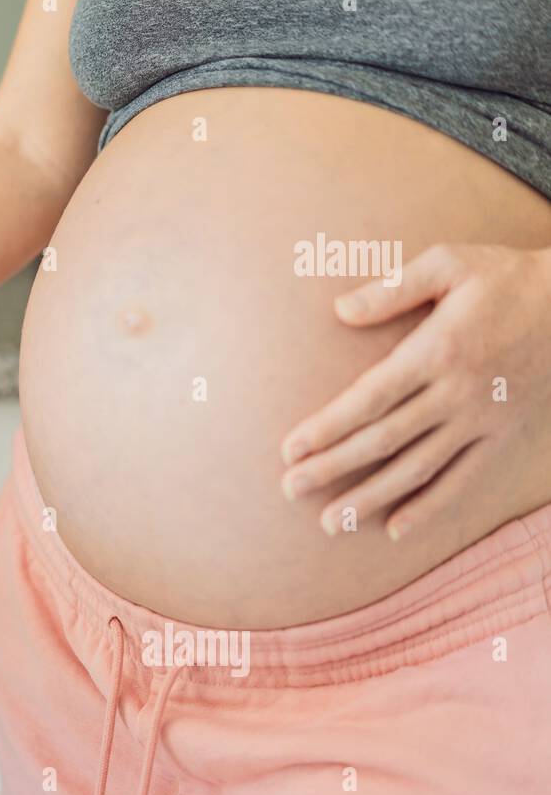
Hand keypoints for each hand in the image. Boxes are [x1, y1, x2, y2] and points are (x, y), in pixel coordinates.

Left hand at [279, 243, 550, 539]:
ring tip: (331, 523)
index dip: (328, 427)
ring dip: (371, 498)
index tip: (289, 449)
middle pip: (384, 440)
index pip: (370, 398)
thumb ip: (392, 290)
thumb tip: (340, 310)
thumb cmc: (503, 278)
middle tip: (290, 490)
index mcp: (437, 351)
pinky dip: (429, 507)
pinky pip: (462, 479)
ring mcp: (481, 419)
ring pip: (418, 469)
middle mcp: (456, 393)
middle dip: (333, 468)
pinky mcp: (502, 435)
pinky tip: (394, 529)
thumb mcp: (449, 265)